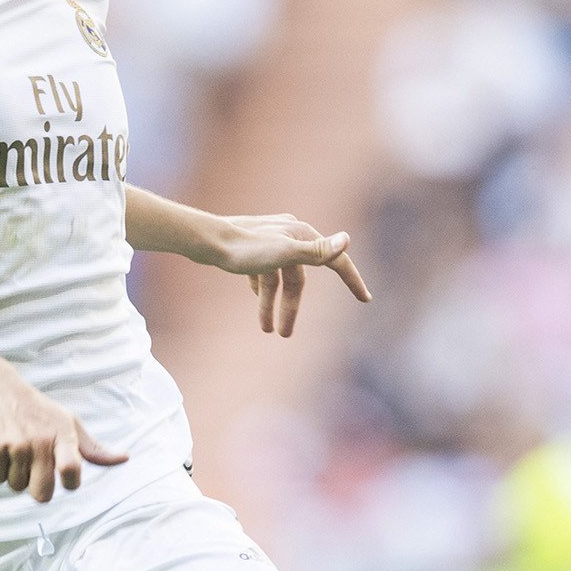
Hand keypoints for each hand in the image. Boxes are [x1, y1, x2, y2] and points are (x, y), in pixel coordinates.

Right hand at [0, 358, 126, 501]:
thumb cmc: (36, 409)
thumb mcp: (68, 422)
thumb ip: (93, 448)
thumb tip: (124, 459)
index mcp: (63, 434)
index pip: (71, 471)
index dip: (69, 483)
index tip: (64, 479)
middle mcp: (41, 439)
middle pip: (42, 492)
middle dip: (38, 489)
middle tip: (33, 469)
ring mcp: (16, 443)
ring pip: (17, 486)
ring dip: (14, 475)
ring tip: (14, 451)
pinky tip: (0, 449)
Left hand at [205, 213, 372, 336]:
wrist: (205, 240)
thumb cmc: (244, 249)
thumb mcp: (284, 253)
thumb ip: (316, 251)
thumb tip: (347, 239)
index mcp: (301, 235)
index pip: (335, 261)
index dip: (352, 280)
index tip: (365, 299)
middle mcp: (289, 235)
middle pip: (298, 279)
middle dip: (291, 308)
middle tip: (285, 336)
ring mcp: (269, 241)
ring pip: (278, 279)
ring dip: (271, 305)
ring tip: (265, 330)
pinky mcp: (250, 247)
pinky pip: (263, 272)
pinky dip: (262, 288)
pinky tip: (255, 300)